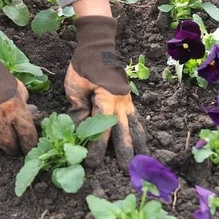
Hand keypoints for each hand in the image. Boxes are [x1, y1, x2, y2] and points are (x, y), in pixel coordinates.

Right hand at [0, 38, 37, 155]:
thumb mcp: (18, 88)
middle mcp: (1, 120)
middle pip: (9, 144)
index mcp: (16, 111)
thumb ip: (24, 103)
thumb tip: (31, 113)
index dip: (30, 144)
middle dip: (13, 149)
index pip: (27, 135)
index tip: (30, 148)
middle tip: (16, 150)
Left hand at [66, 16, 146, 171]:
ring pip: (135, 127)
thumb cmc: (83, 66)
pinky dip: (140, 132)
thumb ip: (78, 109)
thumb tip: (80, 130)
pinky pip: (136, 119)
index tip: (92, 163)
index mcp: (106, 99)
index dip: (96, 148)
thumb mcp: (75, 87)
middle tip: (127, 172)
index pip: (101, 129)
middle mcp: (120, 103)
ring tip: (143, 161)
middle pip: (124, 132)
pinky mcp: (128, 99)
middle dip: (125, 153)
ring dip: (139, 145)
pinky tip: (142, 143)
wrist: (98, 47)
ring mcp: (127, 101)